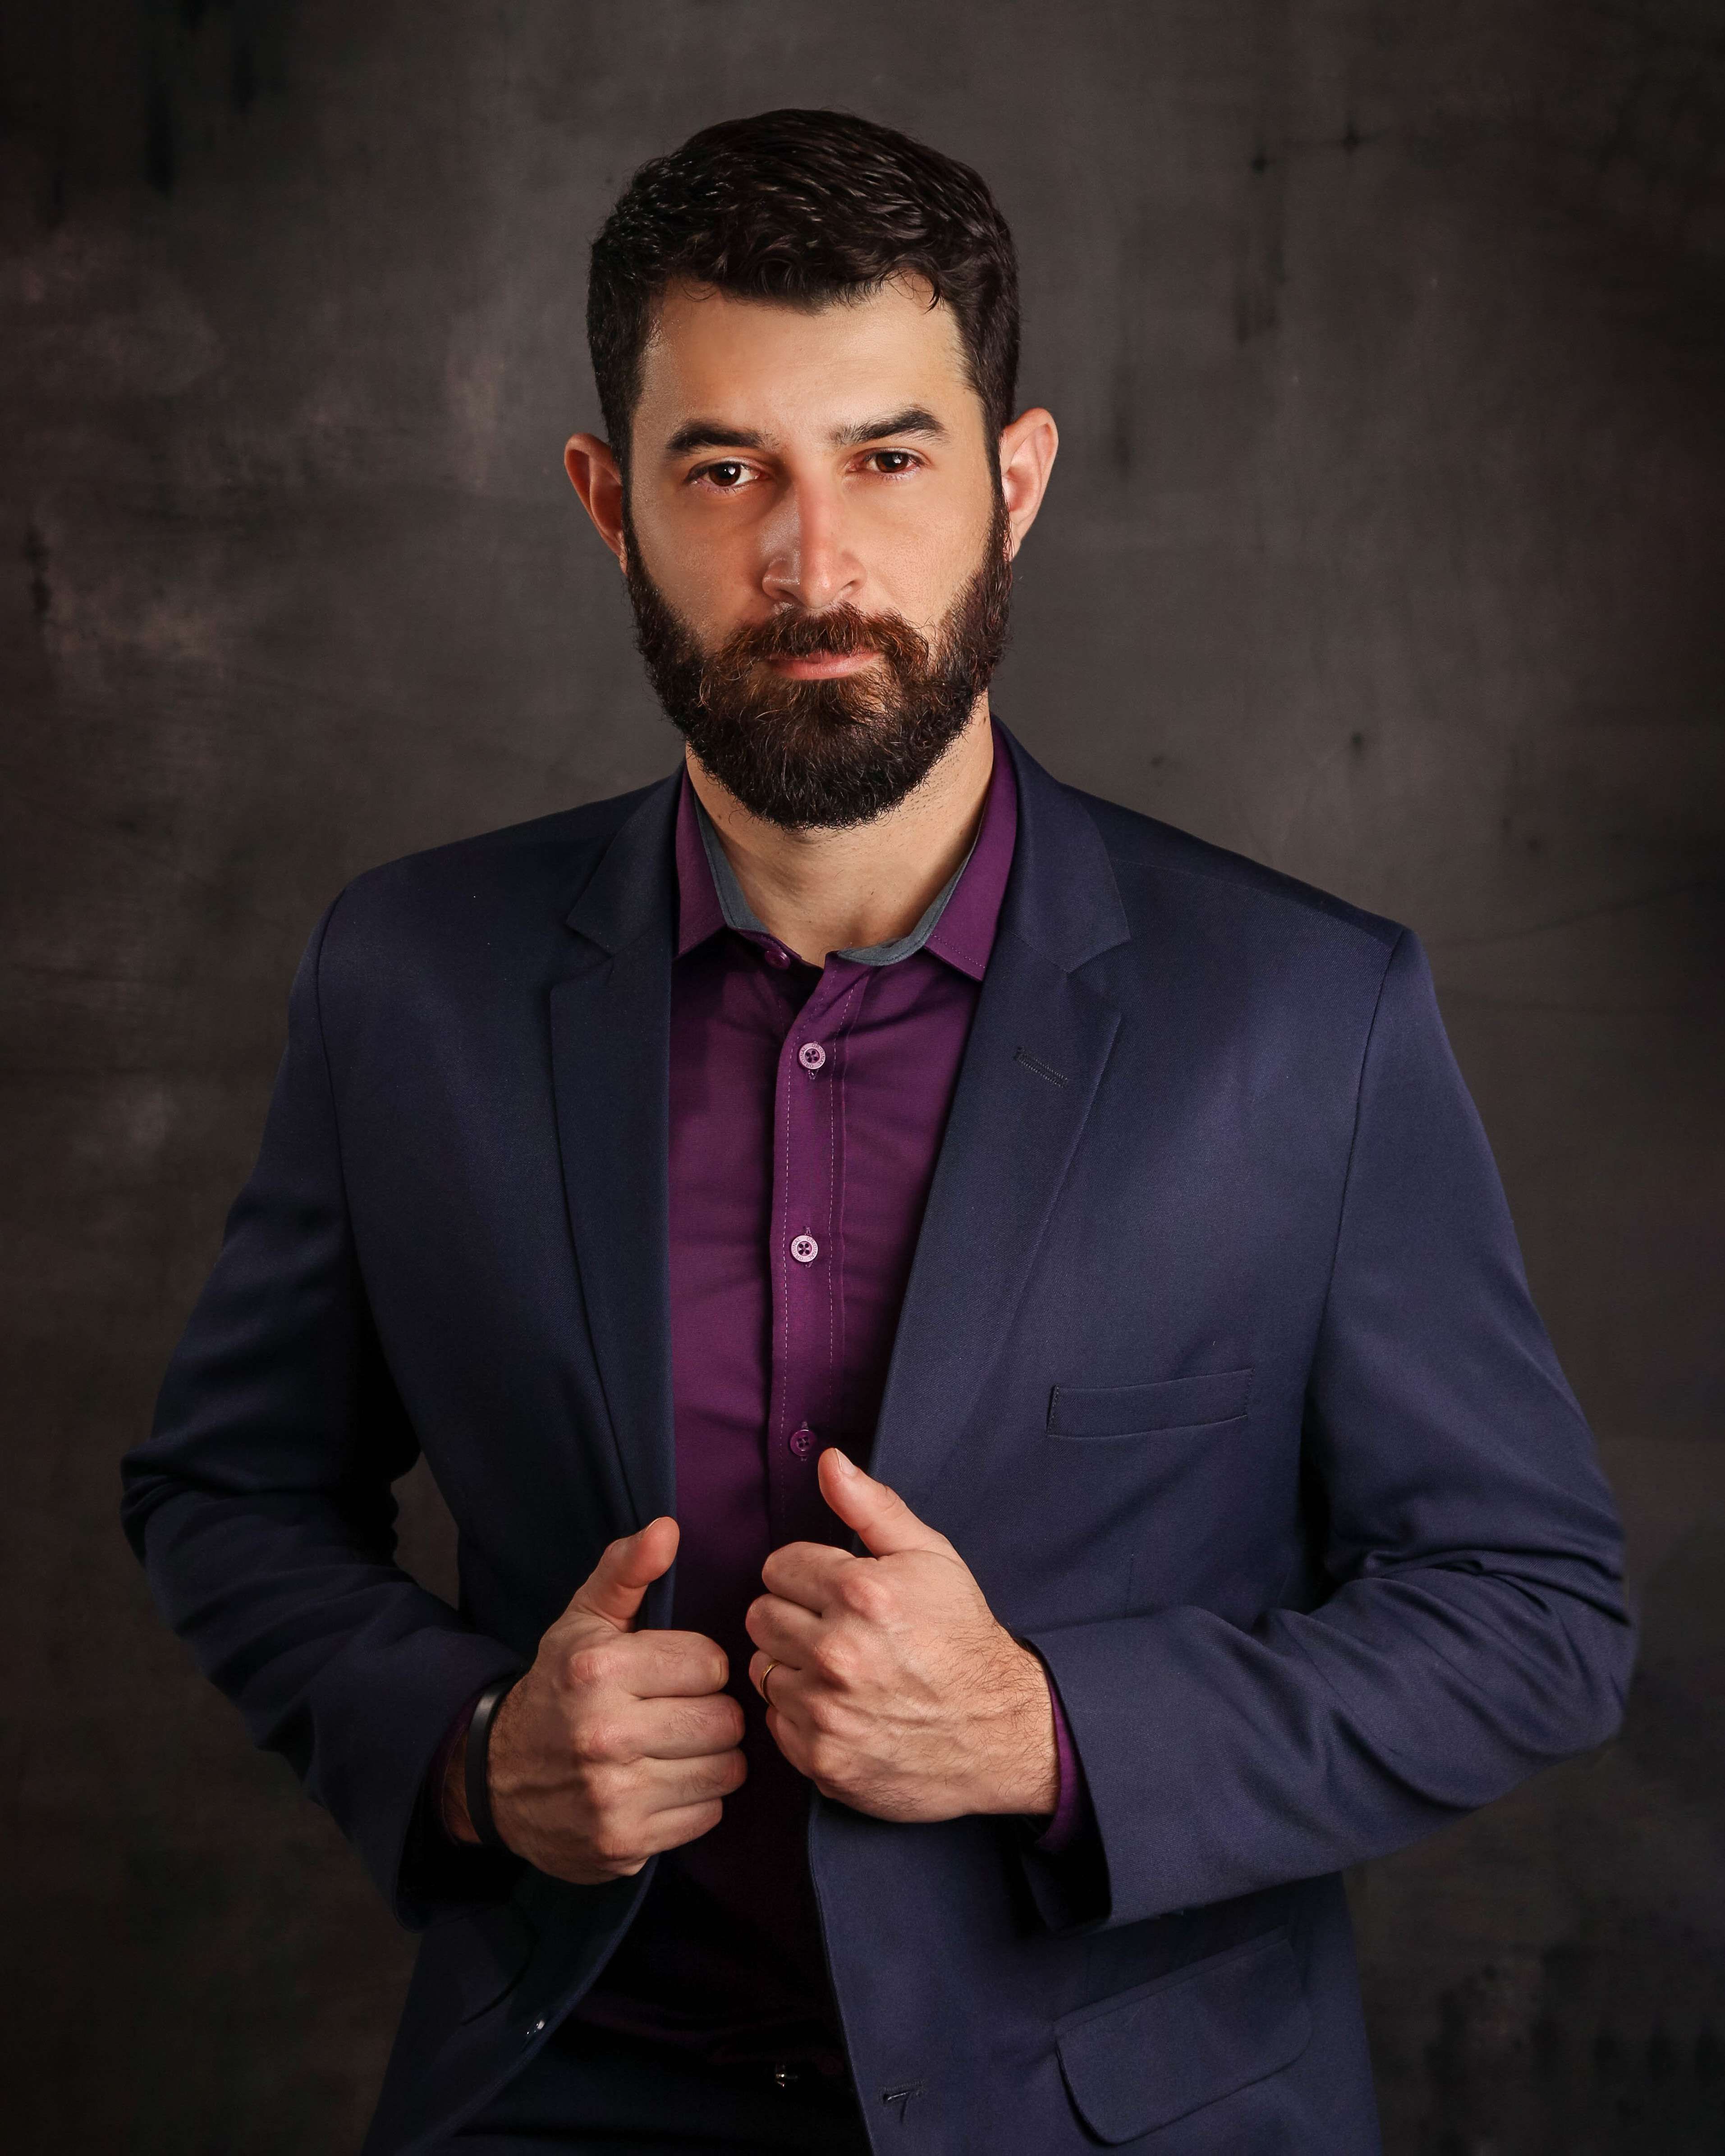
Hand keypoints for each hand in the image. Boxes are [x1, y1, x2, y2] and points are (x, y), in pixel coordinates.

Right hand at [443, 1517, 745, 1882]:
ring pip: (726, 1769)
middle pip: (724, 1720)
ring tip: (678, 1746)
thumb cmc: (557, 1689)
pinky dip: (697, 1800)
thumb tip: (667, 1528)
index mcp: (597, 1671)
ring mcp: (614, 1799)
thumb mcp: (582, 1622)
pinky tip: (665, 1783)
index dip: (699, 1666)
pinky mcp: (624, 1846)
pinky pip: (709, 1816)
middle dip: (711, 1712)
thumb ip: (626, 1571)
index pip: (711, 1663)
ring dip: (712, 1758)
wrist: (497, 1779)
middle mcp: (604, 1735)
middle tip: (680, 1712)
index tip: (672, 1672)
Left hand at [744, 1451, 1057, 1822]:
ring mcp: (827, 1712)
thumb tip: (828, 1462)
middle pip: (760, 1616)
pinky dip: (800, 1715)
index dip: (805, 1576)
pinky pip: (776, 1722)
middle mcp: (837, 1653)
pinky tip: (840, 1708)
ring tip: (838, 1671)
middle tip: (832, 1629)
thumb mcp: (930, 1557)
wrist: (999, 1731)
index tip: (833, 1592)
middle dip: (791, 1616)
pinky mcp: (822, 1759)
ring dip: (792, 1667)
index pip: (777, 1568)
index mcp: (860, 1594)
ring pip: (763, 1669)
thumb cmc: (962, 1638)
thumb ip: (872, 1506)